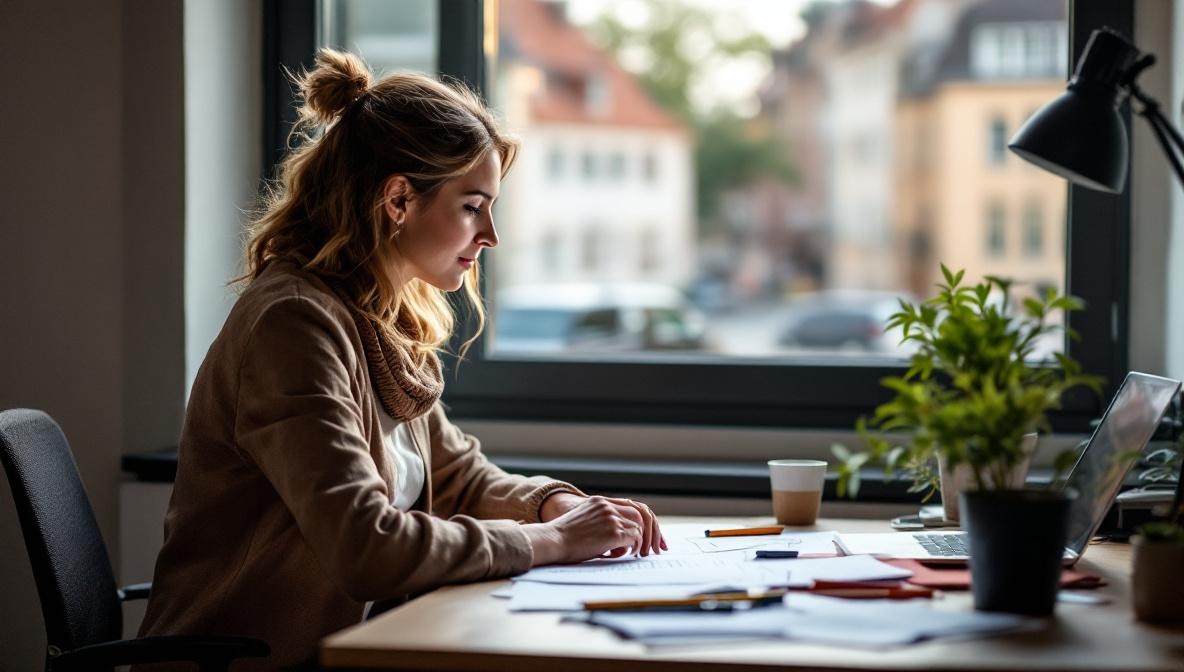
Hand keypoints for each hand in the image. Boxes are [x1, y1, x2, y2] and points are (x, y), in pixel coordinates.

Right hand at [522, 496, 660, 565]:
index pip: (631, 506)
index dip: (643, 520)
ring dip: (640, 542)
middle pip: (641, 514)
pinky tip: (626, 554)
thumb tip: (619, 541)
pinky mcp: (612, 532)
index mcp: (599, 502)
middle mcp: (607, 506)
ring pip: (639, 527)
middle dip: (651, 532)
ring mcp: (610, 517)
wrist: (551, 540)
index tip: (650, 534)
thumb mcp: (582, 522)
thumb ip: (600, 523)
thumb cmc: (562, 538)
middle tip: (654, 548)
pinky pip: (634, 539)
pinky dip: (634, 548)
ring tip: (635, 553)